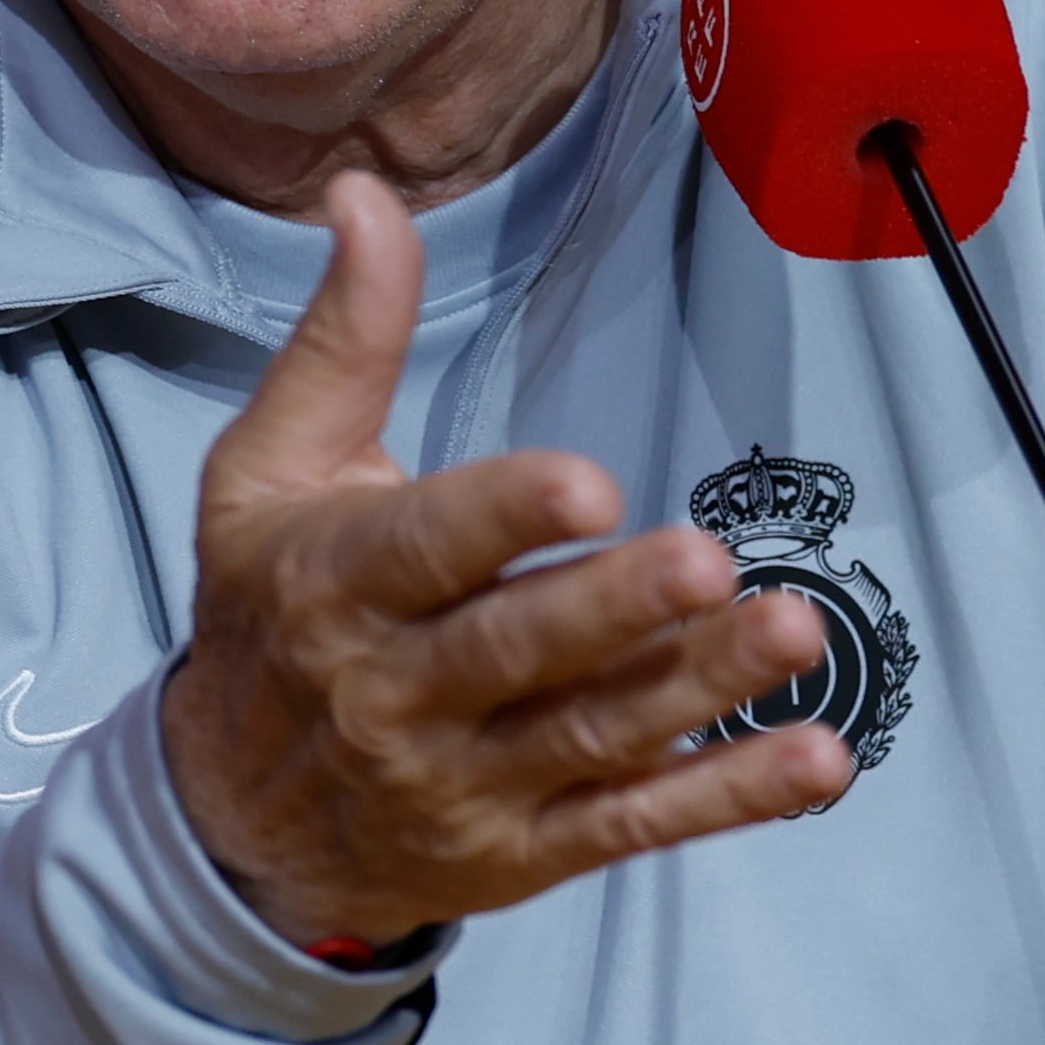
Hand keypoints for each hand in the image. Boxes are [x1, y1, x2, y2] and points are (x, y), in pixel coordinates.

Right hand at [158, 170, 855, 951]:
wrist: (230, 822)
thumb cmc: (267, 608)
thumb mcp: (269, 468)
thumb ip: (343, 338)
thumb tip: (365, 194)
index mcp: (336, 582)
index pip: (427, 547)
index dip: (504, 517)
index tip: (588, 483)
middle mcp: (396, 691)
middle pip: (519, 650)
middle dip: (615, 609)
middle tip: (707, 560)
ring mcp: (466, 782)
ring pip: (593, 735)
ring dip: (698, 690)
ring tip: (791, 632)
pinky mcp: (524, 850)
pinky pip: (632, 825)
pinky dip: (726, 798)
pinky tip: (814, 761)